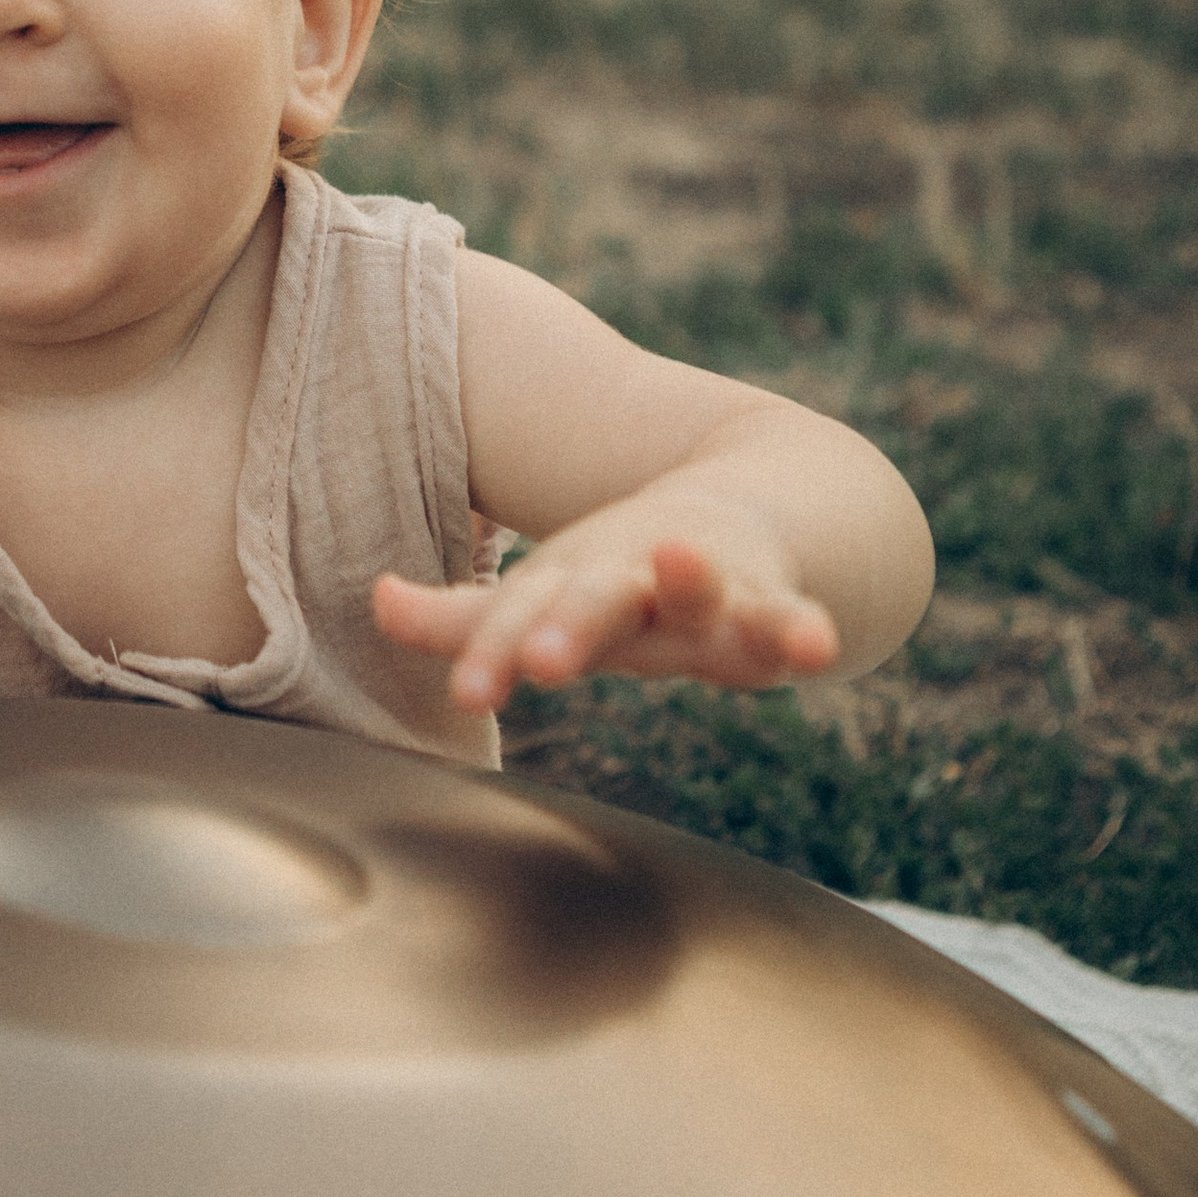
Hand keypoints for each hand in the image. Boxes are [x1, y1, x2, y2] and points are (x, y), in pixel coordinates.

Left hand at [372, 527, 841, 719]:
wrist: (758, 501)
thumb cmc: (628, 576)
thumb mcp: (552, 598)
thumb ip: (468, 620)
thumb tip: (378, 602)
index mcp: (569, 585)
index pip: (518, 618)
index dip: (490, 651)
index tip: (468, 694)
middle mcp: (632, 578)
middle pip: (596, 599)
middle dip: (569, 626)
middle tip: (544, 658)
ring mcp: (706, 582)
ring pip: (697, 587)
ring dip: (689, 576)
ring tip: (680, 559)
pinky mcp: (771, 598)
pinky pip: (787, 617)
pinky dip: (801, 627)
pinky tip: (819, 646)